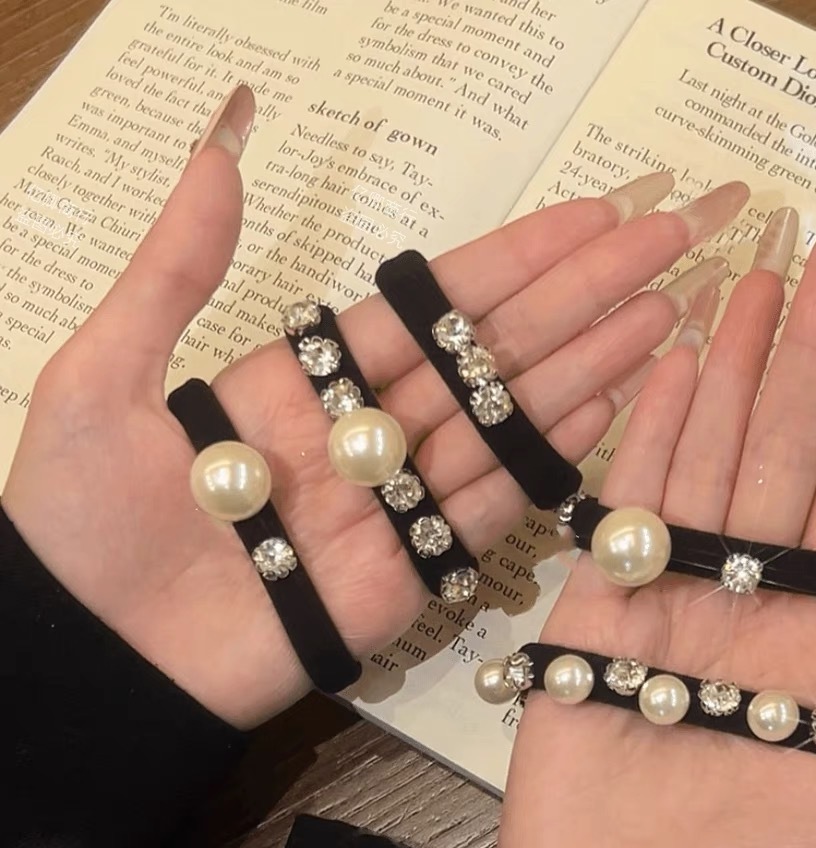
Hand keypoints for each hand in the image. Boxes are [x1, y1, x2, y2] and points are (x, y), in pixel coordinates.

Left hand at [2, 86, 748, 728]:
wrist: (92, 659)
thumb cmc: (79, 519)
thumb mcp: (103, 377)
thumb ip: (173, 272)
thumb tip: (217, 151)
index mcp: (303, 376)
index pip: (428, 305)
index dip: (512, 259)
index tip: (590, 217)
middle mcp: (365, 430)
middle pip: (486, 353)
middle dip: (579, 297)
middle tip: (667, 244)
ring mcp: (395, 503)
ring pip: (505, 422)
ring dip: (587, 366)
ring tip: (664, 314)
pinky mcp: (410, 575)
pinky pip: (490, 507)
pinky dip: (550, 458)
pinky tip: (611, 404)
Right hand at [498, 157, 815, 847]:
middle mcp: (750, 605)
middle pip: (784, 454)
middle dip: (809, 352)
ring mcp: (667, 603)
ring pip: (705, 461)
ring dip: (730, 371)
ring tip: (751, 280)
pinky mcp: (589, 617)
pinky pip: (621, 509)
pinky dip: (643, 435)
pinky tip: (670, 365)